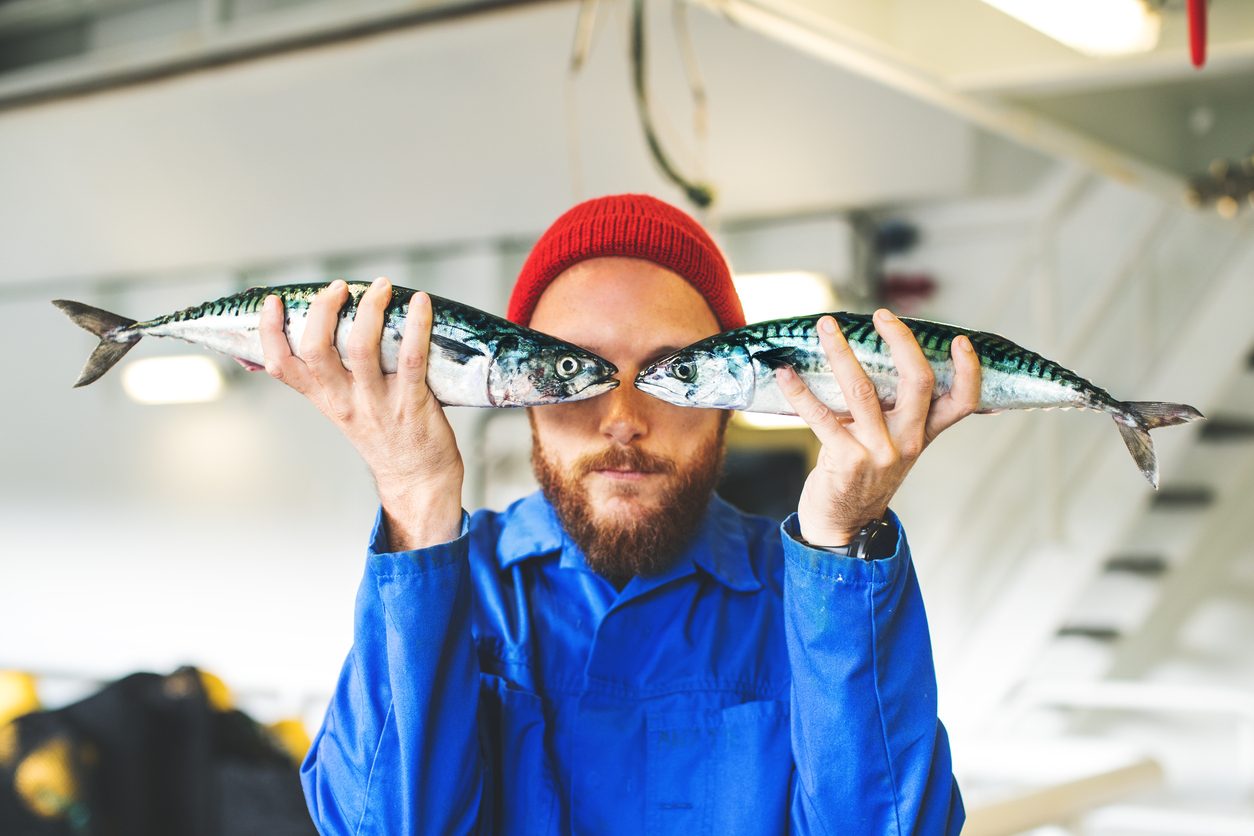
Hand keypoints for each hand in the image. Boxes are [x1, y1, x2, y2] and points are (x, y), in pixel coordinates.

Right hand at [260, 278, 463, 548]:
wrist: (417, 479)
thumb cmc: (385, 436)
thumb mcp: (345, 410)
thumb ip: (331, 378)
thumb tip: (322, 337)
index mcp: (325, 399)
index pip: (282, 366)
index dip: (269, 332)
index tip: (274, 302)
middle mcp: (345, 400)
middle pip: (316, 349)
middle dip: (323, 309)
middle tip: (339, 287)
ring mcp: (378, 401)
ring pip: (361, 348)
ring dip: (370, 309)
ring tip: (381, 286)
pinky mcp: (412, 402)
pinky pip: (411, 357)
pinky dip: (416, 325)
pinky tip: (421, 303)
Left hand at [776, 309, 981, 547]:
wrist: (844, 525)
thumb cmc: (864, 476)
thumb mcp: (892, 445)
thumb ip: (895, 411)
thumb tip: (872, 358)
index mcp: (923, 434)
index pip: (962, 402)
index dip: (968, 371)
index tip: (961, 341)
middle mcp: (907, 441)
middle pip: (918, 382)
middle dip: (901, 342)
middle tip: (880, 314)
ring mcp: (878, 452)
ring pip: (863, 391)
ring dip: (841, 353)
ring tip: (826, 326)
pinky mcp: (846, 460)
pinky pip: (821, 416)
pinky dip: (799, 391)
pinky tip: (784, 373)